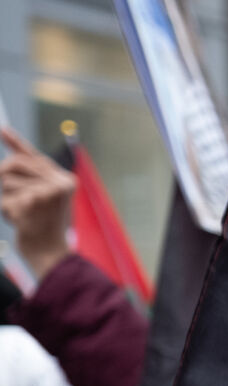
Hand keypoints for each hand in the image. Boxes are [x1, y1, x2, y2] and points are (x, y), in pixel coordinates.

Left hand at [0, 128, 76, 280]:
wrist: (52, 256)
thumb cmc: (44, 228)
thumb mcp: (43, 199)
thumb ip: (30, 180)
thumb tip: (8, 162)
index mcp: (64, 180)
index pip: (34, 156)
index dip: (15, 142)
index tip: (2, 130)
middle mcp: (59, 183)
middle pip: (14, 164)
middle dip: (3, 178)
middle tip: (13, 199)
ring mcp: (48, 192)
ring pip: (5, 181)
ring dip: (6, 199)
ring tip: (22, 215)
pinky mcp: (33, 202)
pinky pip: (5, 199)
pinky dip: (6, 212)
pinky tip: (22, 223)